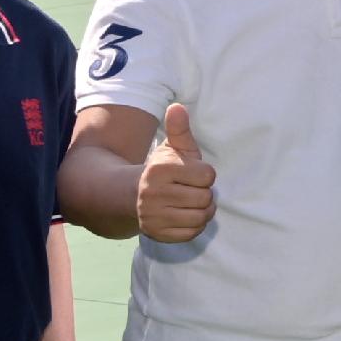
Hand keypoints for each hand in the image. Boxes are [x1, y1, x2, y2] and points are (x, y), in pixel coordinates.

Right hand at [134, 102, 217, 242]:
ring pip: (201, 217)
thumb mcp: (171, 148)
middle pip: (205, 198)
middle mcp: (154, 194)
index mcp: (160, 170)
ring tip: (192, 202)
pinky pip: (192, 233)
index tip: (193, 174)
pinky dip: (195, 226)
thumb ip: (179, 129)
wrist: (133, 195)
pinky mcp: (157, 234)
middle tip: (192, 190)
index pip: (207, 176)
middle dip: (204, 193)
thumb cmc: (163, 170)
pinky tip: (185, 215)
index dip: (205, 175)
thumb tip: (177, 107)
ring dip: (203, 210)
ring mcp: (154, 216)